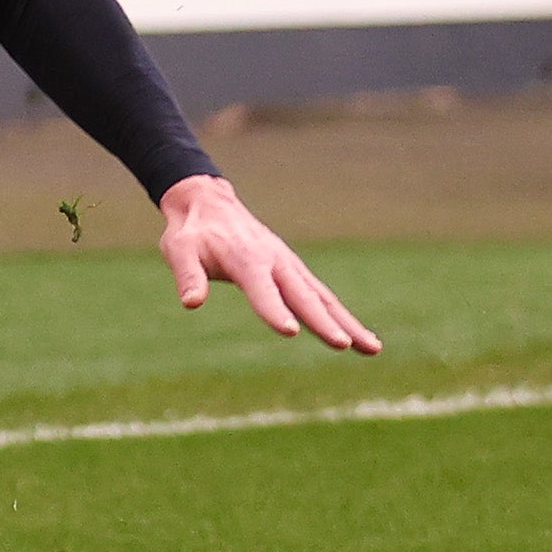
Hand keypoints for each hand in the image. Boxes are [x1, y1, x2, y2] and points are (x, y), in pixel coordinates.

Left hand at [158, 174, 377, 352]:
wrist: (209, 203)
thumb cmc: (191, 232)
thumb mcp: (178, 249)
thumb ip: (187, 275)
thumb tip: (191, 303)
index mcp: (245, 259)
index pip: (261, 289)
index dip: (273, 310)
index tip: (290, 331)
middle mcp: (275, 262)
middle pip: (303, 296)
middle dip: (324, 322)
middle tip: (344, 345)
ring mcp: (289, 266)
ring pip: (322, 298)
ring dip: (348, 322)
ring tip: (373, 348)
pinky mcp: (295, 271)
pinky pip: (322, 296)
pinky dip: (342, 316)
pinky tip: (360, 337)